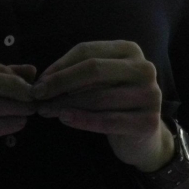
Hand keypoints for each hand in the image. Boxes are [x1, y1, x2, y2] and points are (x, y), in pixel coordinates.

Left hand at [31, 41, 174, 171]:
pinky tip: (65, 119)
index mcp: (130, 50)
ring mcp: (149, 95)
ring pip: (98, 97)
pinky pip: (107, 120)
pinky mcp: (148, 121)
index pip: (88, 51)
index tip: (39, 80)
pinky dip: (82, 120)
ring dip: (66, 104)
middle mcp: (144, 68)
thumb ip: (77, 75)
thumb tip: (44, 79)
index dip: (60, 65)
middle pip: (94, 70)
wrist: (144, 138)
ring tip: (46, 110)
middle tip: (38, 95)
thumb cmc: (115, 102)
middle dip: (61, 82)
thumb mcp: (101, 81)